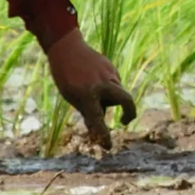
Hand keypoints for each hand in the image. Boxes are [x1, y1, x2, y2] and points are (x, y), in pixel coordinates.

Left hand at [46, 28, 135, 150]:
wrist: (66, 47)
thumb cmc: (65, 76)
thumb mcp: (72, 97)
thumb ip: (88, 111)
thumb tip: (100, 127)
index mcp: (87, 94)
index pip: (98, 120)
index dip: (104, 136)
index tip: (108, 147)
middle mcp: (102, 84)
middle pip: (126, 100)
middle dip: (129, 112)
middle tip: (124, 120)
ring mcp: (109, 73)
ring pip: (116, 92)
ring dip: (110, 98)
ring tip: (90, 91)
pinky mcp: (111, 67)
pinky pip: (113, 83)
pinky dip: (107, 88)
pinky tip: (93, 81)